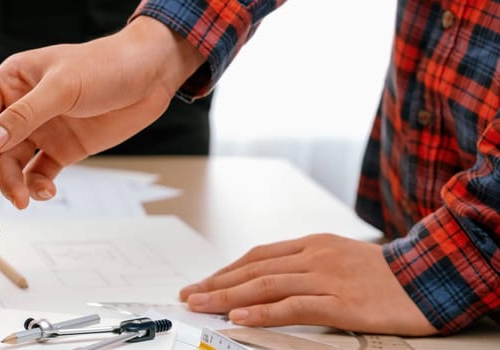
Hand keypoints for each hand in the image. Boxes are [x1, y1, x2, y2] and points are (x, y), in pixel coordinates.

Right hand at [0, 17, 203, 208]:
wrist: (152, 76)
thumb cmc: (106, 66)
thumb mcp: (62, 88)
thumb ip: (23, 116)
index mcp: (12, 82)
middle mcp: (21, 108)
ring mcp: (42, 130)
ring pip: (12, 164)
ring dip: (12, 184)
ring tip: (23, 200)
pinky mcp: (62, 149)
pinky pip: (39, 173)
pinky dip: (37, 186)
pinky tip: (46, 193)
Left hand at [180, 234, 436, 335]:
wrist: (431, 278)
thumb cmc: (386, 274)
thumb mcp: (340, 258)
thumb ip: (306, 266)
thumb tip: (269, 280)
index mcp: (312, 244)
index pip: (257, 256)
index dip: (226, 270)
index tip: (203, 283)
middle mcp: (315, 256)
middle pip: (254, 270)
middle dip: (217, 284)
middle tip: (189, 296)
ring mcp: (328, 278)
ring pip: (266, 286)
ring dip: (228, 297)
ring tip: (202, 306)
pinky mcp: (342, 303)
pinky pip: (294, 306)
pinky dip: (263, 313)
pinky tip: (240, 319)